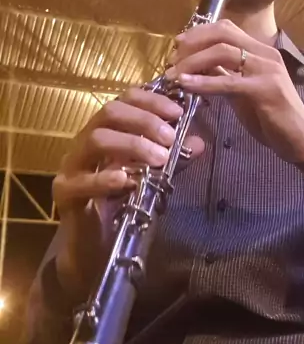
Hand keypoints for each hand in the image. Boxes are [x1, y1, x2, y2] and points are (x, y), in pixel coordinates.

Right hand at [53, 88, 203, 297]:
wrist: (96, 244)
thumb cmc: (123, 201)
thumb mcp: (152, 174)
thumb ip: (171, 157)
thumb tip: (200, 143)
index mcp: (107, 129)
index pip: (125, 99)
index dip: (152, 101)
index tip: (177, 112)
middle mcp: (86, 139)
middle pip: (109, 112)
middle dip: (144, 121)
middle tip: (170, 138)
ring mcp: (72, 164)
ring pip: (95, 139)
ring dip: (131, 144)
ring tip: (159, 159)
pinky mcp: (64, 192)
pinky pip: (82, 180)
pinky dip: (106, 178)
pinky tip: (127, 181)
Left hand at [166, 19, 303, 164]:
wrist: (301, 141)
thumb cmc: (273, 118)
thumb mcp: (243, 91)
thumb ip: (225, 75)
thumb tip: (199, 65)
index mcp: (260, 51)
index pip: (226, 29)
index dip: (199, 33)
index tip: (177, 45)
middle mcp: (265, 54)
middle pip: (222, 33)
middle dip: (192, 43)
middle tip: (171, 59)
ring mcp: (267, 70)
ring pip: (223, 52)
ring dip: (193, 61)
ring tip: (173, 75)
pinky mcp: (265, 89)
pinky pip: (228, 81)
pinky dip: (204, 81)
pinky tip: (186, 84)